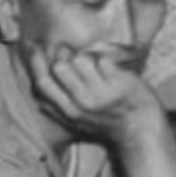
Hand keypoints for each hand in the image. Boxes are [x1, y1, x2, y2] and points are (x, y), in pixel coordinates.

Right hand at [24, 44, 162, 142]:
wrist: (142, 131)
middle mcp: (82, 104)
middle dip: (63, 54)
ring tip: (96, 67)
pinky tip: (113, 70)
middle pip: (59, 67)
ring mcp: (101, 95)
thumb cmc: (110, 124)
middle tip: (72, 53)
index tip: (33, 45)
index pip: (42, 83)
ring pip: (80, 60)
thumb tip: (35, 95)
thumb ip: (56, 110)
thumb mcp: (78, 123)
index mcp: (69, 113)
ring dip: (87, 57)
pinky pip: (103, 60)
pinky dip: (107, 60)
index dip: (35, 61)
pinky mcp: (119, 85)